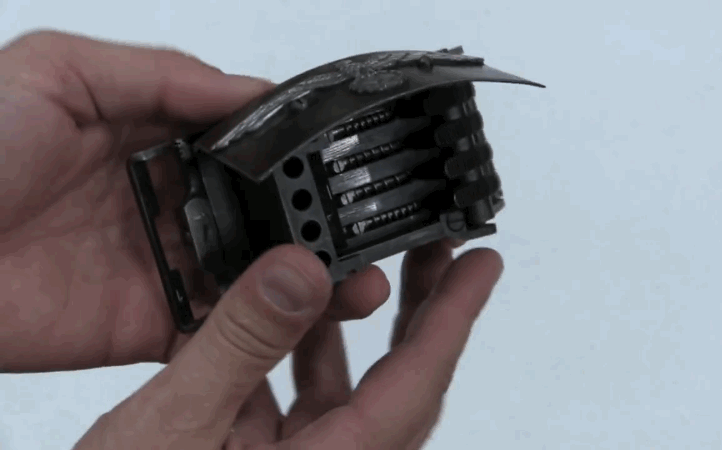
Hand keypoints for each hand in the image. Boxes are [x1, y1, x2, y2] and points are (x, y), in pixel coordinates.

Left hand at [0, 30, 389, 371]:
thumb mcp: (57, 72)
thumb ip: (159, 74)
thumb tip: (244, 90)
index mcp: (152, 138)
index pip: (244, 145)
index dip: (291, 154)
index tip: (335, 165)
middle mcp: (167, 201)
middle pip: (260, 212)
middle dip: (311, 221)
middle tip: (352, 231)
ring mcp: (162, 264)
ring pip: (252, 272)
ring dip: (303, 277)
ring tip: (352, 281)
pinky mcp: (149, 323)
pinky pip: (217, 327)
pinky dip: (258, 328)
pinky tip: (299, 320)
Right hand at [74, 239, 502, 449]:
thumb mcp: (174, 429)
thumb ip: (239, 349)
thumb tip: (298, 272)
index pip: (414, 387)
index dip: (453, 319)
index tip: (481, 267)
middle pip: (397, 385)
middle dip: (420, 312)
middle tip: (438, 251)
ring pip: (343, 390)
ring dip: (348, 328)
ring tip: (357, 267)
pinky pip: (293, 402)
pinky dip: (289, 355)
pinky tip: (277, 315)